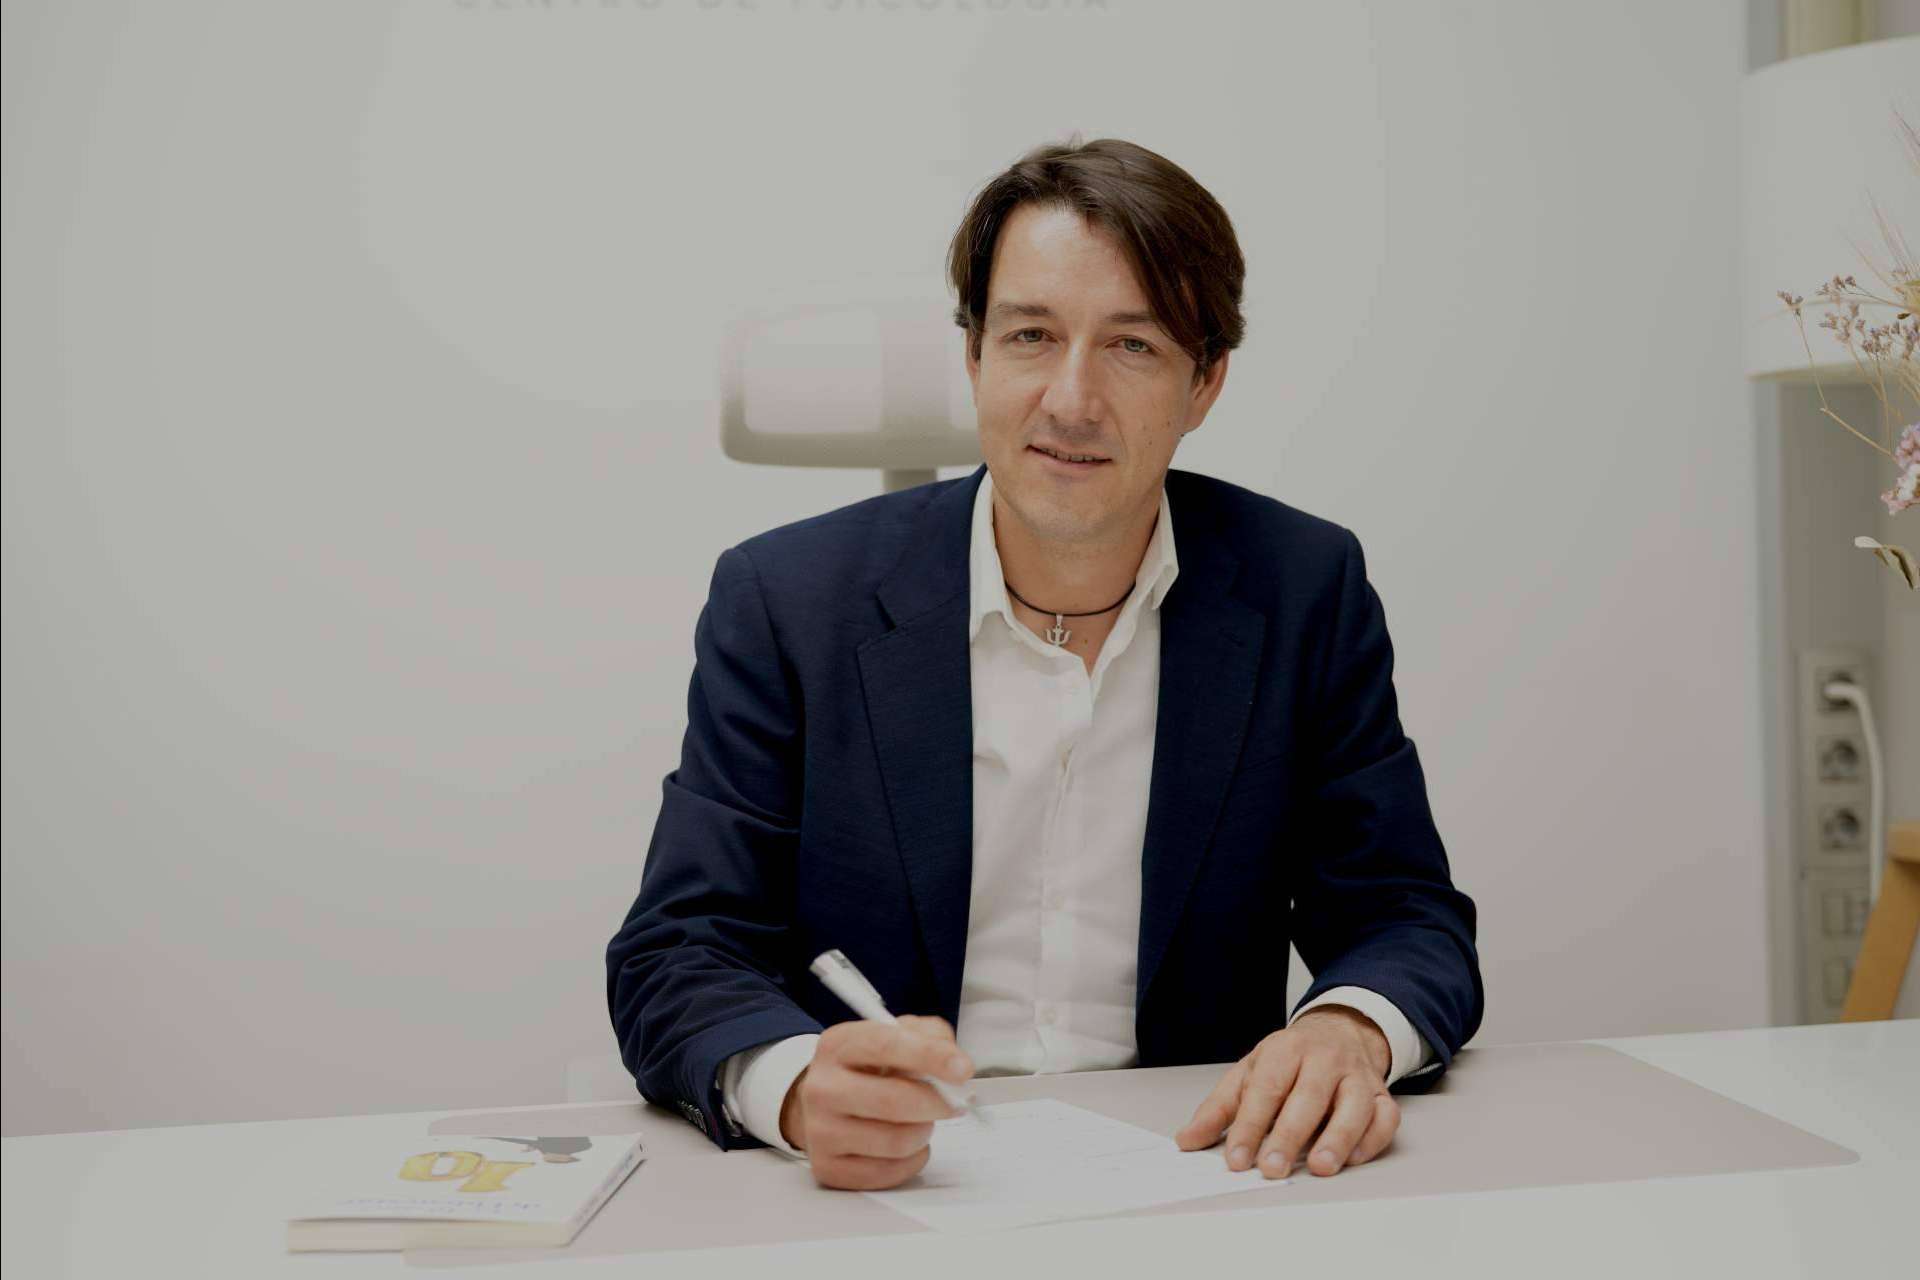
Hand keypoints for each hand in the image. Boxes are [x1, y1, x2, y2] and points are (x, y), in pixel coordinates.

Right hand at [780, 1014, 973, 1190]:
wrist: (823, 1104)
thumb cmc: (867, 1069)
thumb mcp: (892, 1036)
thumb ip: (928, 1036)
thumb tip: (954, 1060)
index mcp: (838, 1045)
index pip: (886, 1046)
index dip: (930, 1056)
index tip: (963, 1069)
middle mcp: (823, 1087)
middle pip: (893, 1100)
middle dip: (938, 1103)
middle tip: (955, 1102)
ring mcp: (821, 1131)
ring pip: (896, 1141)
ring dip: (924, 1132)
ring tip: (922, 1121)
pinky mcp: (829, 1168)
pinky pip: (889, 1172)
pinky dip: (912, 1160)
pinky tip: (907, 1144)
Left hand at [1173, 1006, 1397, 1178]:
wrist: (1340, 1031)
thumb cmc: (1290, 1059)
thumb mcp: (1250, 1072)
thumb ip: (1219, 1108)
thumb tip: (1187, 1140)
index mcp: (1286, 1049)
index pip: (1266, 1088)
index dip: (1249, 1125)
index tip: (1236, 1159)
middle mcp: (1325, 1059)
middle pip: (1308, 1097)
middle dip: (1289, 1135)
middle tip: (1271, 1168)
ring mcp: (1358, 1076)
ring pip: (1354, 1106)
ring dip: (1338, 1138)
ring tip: (1318, 1167)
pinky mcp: (1382, 1095)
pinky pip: (1385, 1117)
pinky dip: (1371, 1139)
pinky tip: (1353, 1158)